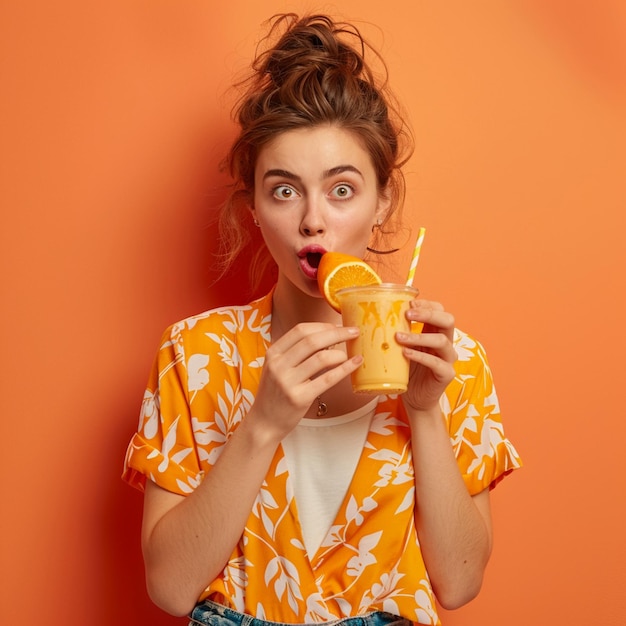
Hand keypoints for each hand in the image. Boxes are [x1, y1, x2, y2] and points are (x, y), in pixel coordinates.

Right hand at [251, 323, 361, 437]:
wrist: (264, 423)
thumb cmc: (275, 394)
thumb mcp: (277, 367)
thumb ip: (295, 352)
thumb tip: (328, 337)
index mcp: (273, 353)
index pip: (300, 330)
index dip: (323, 326)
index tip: (338, 325)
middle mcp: (278, 365)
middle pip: (312, 340)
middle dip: (337, 333)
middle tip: (353, 332)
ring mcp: (288, 382)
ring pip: (321, 358)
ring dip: (341, 353)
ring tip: (350, 353)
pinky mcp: (300, 398)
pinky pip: (328, 379)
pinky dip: (345, 369)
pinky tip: (355, 363)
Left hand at [396, 300, 456, 412]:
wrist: (414, 398)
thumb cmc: (406, 369)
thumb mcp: (400, 347)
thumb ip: (396, 332)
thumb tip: (371, 316)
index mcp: (436, 332)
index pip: (439, 310)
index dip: (427, 304)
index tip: (409, 303)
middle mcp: (446, 343)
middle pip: (448, 320)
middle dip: (428, 314)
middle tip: (407, 314)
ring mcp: (448, 359)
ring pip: (441, 341)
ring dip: (419, 336)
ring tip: (398, 337)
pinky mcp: (446, 374)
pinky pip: (436, 363)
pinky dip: (420, 356)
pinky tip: (405, 353)